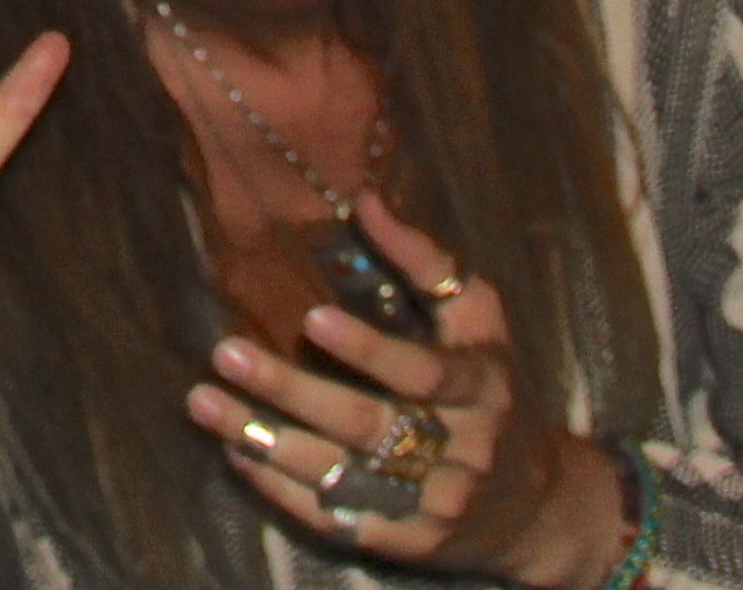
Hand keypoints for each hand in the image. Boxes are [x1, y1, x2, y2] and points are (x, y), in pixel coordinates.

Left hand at [182, 193, 622, 585]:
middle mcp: (461, 449)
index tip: (313, 317)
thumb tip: (365, 200)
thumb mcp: (479, 319)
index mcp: (481, 387)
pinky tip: (236, 453)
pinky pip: (335, 519)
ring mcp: (433, 503)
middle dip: (291, 390)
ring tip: (203, 402)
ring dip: (264, 441)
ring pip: (339, 475)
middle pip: (366, 423)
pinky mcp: (407, 543)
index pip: (424, 373)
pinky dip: (280, 488)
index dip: (371, 350)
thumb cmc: (493, 388)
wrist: (539, 505)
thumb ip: (427, 262)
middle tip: (224, 352)